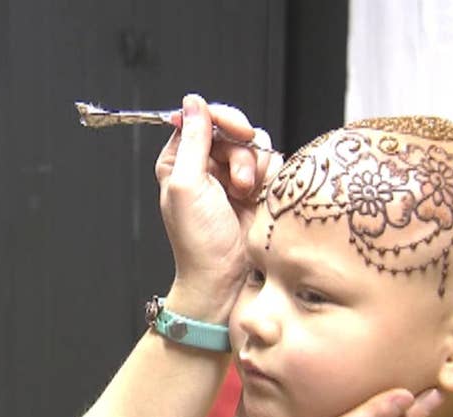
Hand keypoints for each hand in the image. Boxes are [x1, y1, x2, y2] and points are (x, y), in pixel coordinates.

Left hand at [154, 94, 276, 321]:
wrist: (225, 279)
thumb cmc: (199, 241)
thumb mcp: (187, 186)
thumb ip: (193, 141)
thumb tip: (192, 101)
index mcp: (180, 161)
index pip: (201, 119)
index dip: (221, 119)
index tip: (237, 129)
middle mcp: (206, 165)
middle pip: (232, 129)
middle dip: (240, 152)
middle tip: (241, 179)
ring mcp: (233, 177)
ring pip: (255, 146)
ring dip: (255, 168)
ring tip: (246, 194)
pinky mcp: (257, 190)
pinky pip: (272, 164)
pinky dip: (269, 178)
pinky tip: (258, 199)